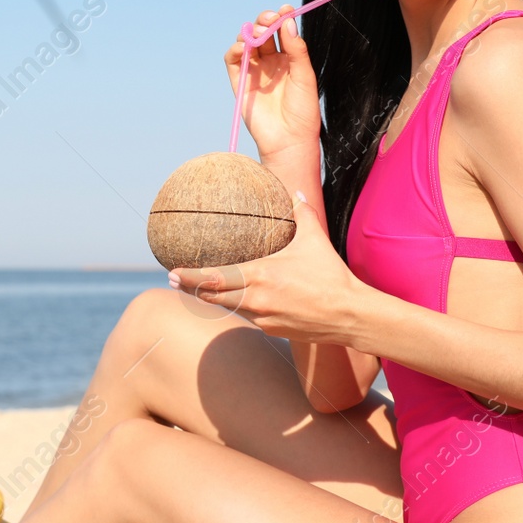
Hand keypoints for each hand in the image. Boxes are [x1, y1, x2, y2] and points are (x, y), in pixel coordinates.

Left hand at [167, 197, 362, 344]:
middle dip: (191, 287)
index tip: (172, 271)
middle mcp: (256, 299)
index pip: (214, 278)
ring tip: (199, 287)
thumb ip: (302, 213)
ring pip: (229, 308)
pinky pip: (249, 316)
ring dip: (213, 298)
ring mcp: (263, 318)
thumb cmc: (331, 276)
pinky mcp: (272, 330)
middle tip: (173, 279)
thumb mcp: (314, 240)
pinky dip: (239, 306)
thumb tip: (295, 192)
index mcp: (260, 275)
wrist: (350, 315)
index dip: (190, 276)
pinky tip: (236, 299)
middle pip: (212, 297)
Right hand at [225, 6, 320, 176]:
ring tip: (260, 34)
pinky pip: (233, 59)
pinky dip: (235, 49)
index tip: (286, 9)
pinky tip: (244, 47)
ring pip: (247, 42)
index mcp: (289, 60)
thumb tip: (288, 23)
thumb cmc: (303, 111)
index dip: (282, 19)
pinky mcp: (240, 81)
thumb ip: (296, 49)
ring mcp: (254, 71)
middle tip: (271, 19)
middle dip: (265, 21)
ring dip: (251, 32)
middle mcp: (270, 63)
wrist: (289, 139)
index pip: (282, 32)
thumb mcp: (305, 76)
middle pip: (263, 33)